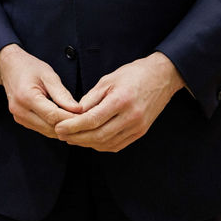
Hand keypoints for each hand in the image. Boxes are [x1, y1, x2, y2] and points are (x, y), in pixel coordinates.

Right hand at [0, 44, 81, 138]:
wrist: (9, 67)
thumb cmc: (30, 67)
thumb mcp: (48, 75)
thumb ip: (62, 94)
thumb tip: (78, 110)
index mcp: (27, 97)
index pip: (54, 116)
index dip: (72, 119)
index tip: (88, 116)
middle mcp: (20, 111)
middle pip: (51, 127)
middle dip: (70, 126)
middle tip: (87, 120)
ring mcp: (19, 117)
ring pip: (47, 131)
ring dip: (63, 128)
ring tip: (79, 120)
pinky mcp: (21, 120)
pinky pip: (42, 129)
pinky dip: (55, 126)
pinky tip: (65, 120)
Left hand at [55, 52, 184, 151]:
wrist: (161, 77)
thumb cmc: (132, 75)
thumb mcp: (108, 80)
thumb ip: (91, 98)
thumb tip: (74, 113)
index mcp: (120, 101)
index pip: (92, 120)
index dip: (73, 126)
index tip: (59, 127)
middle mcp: (130, 117)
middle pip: (98, 135)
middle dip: (77, 137)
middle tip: (61, 135)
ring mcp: (137, 127)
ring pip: (107, 143)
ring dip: (87, 143)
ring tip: (72, 139)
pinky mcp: (140, 132)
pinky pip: (117, 145)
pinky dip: (102, 145)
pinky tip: (90, 141)